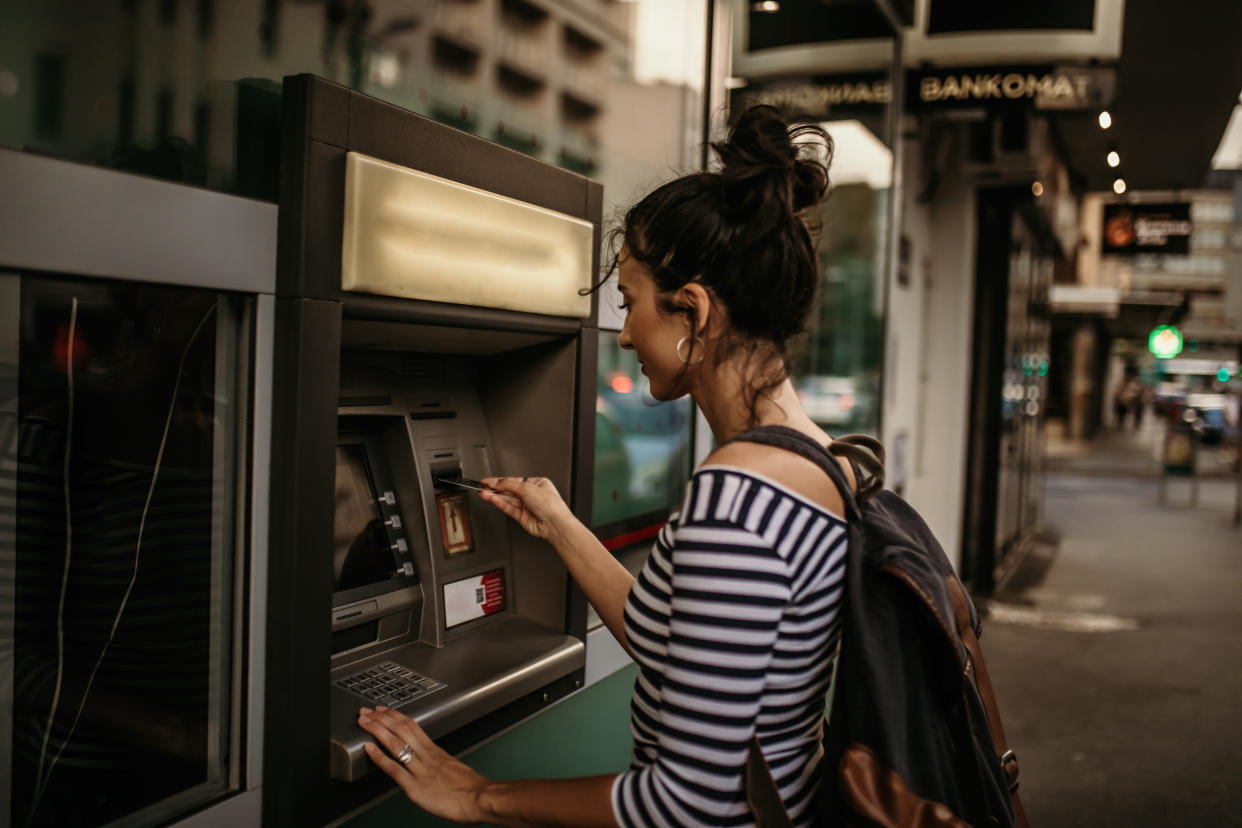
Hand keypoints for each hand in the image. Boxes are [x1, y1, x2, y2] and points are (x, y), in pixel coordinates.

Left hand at [358, 706, 489, 823]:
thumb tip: (434, 764)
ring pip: (396, 743)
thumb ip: (440, 764)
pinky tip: (369, 748)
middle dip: (381, 718)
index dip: (395, 716)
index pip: (412, 726)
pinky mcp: (416, 787)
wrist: (481, 798)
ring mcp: (420, 770)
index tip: (384, 710)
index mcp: (436, 751)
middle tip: (367, 711)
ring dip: (377, 730)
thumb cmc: (472, 789)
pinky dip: (380, 757)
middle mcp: (427, 756)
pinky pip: (394, 769)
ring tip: (364, 722)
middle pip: (401, 729)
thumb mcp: (455, 768)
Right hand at [479, 477, 573, 543]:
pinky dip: (499, 503)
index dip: (500, 480)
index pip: (514, 480)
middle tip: (482, 487)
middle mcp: (532, 495)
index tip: (488, 480)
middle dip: (495, 488)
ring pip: (507, 499)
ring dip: (495, 496)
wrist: (555, 524)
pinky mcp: (521, 517)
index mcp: (537, 484)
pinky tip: (492, 499)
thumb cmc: (551, 505)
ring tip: (483, 493)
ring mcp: (526, 506)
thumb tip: (496, 482)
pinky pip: (508, 508)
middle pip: (509, 490)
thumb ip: (509, 484)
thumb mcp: (527, 488)